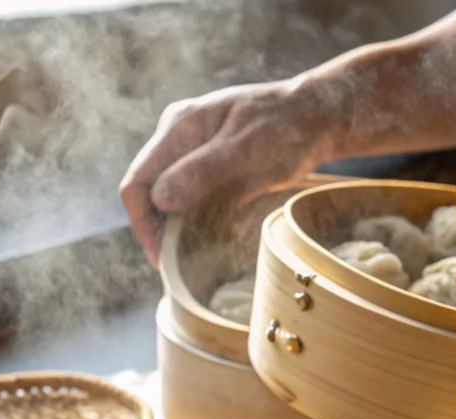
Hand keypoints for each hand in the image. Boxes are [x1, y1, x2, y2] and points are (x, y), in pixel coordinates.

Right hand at [118, 78, 333, 264]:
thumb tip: (159, 199)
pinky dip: (195, 220)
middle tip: (178, 265)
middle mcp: (178, 137)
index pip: (137, 182)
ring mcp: (192, 150)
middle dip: (158, 230)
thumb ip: (203, 170)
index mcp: (179, 126)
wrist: (318, 116)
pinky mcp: (209, 165)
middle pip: (148, 191)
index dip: (143, 224)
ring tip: (194, 257)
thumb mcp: (248, 149)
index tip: (162, 258)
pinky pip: (189, 197)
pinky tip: (211, 239)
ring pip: (168, 198)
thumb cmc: (288, 128)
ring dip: (176, 228)